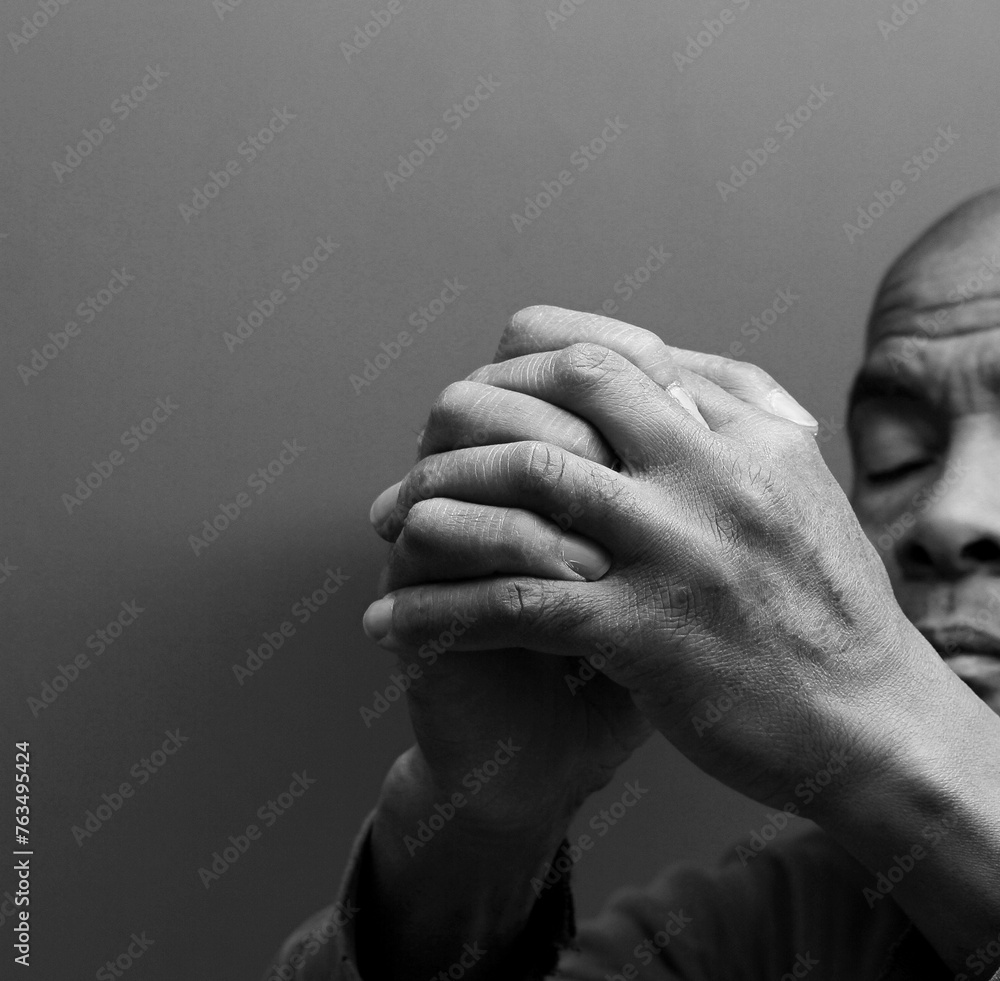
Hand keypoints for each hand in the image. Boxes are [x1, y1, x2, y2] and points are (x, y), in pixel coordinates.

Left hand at [365, 308, 944, 815]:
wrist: (869, 726)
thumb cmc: (828, 613)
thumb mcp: (795, 495)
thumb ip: (735, 428)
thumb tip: (667, 379)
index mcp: (746, 432)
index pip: (620, 355)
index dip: (535, 365)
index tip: (486, 395)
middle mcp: (710, 471)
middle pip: (566, 386)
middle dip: (480, 406)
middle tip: (424, 448)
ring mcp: (675, 546)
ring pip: (527, 478)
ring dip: (441, 494)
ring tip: (391, 522)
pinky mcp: (643, 630)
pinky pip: (511, 603)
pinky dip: (436, 610)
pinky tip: (391, 624)